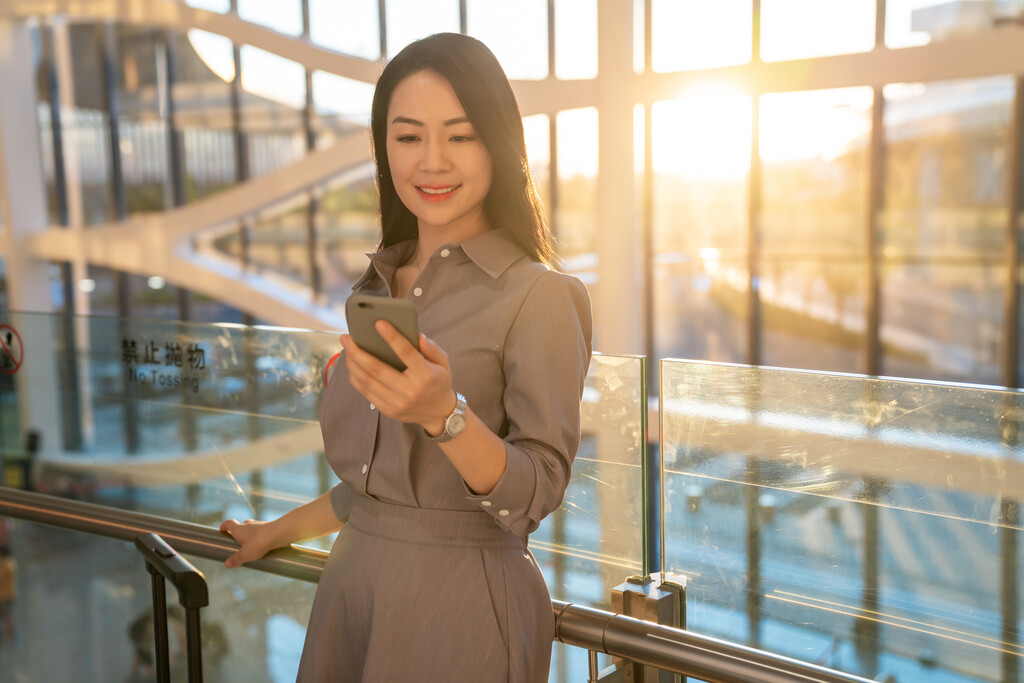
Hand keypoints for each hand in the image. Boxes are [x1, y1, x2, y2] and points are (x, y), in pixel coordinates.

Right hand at [219, 518, 275, 568]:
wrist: (279, 533)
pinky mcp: (270, 527)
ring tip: (252, 545)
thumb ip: (236, 559)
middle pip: (241, 525)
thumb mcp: (245, 555)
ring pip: (253, 528)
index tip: (222, 529)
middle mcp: (249, 525)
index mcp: (239, 529)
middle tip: (238, 541)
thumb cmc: (259, 542)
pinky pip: (263, 532)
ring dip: (251, 535)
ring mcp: (260, 525)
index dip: (224, 526)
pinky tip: (264, 545)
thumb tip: (227, 564)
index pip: (229, 523)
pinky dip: (261, 537)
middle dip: (239, 532)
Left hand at [341, 321, 455, 433]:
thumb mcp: (443, 362)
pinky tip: (352, 366)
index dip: (391, 337)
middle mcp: (410, 390)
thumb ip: (432, 347)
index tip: (378, 323)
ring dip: (352, 364)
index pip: (406, 352)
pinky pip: (366, 392)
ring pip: (367, 381)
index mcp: (425, 375)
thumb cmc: (439, 382)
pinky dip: (356, 378)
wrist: (439, 413)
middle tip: (346, 338)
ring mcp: (397, 403)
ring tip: (346, 350)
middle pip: (377, 369)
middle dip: (357, 352)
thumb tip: (416, 335)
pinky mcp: (389, 411)